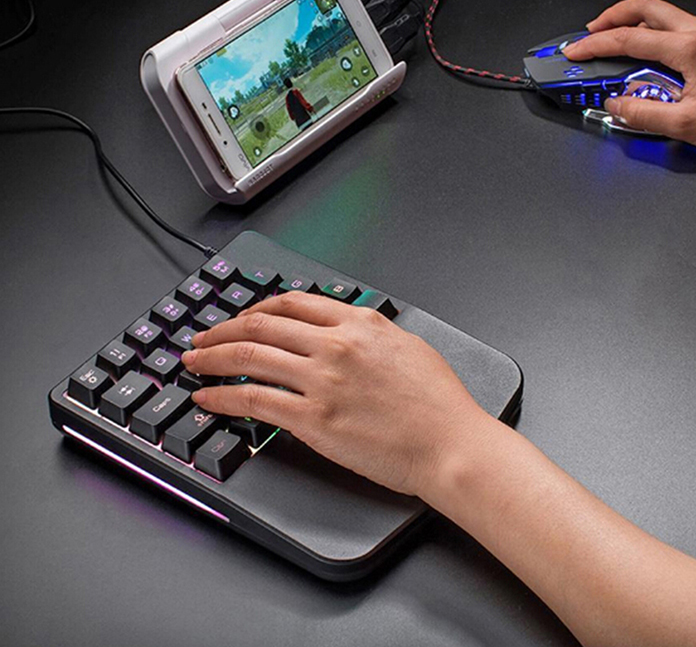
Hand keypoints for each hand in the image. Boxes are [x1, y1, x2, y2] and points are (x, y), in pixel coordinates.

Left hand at [182, 292, 487, 496]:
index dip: (257, 308)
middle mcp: (335, 344)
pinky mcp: (313, 419)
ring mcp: (321, 381)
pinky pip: (253, 402)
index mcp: (359, 323)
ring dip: (212, 359)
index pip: (293, 304)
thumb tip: (342, 331)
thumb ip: (368, 333)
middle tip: (202, 338)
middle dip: (222, 330)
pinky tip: (207, 399)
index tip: (241, 317)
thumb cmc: (438, 402)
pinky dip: (222, 398)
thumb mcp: (406, 346)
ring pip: (249, 358)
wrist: (450, 443)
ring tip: (193, 363)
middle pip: (261, 325)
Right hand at [562, 0, 695, 155]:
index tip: (576, 52)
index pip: (628, 39)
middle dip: (611, 16)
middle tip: (590, 32)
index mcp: (689, 49)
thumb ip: (641, 113)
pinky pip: (676, 25)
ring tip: (612, 39)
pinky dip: (652, 31)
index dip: (594, 46)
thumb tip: (616, 104)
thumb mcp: (683, 125)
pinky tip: (644, 50)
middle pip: (645, 7)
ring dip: (631, 22)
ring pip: (661, 13)